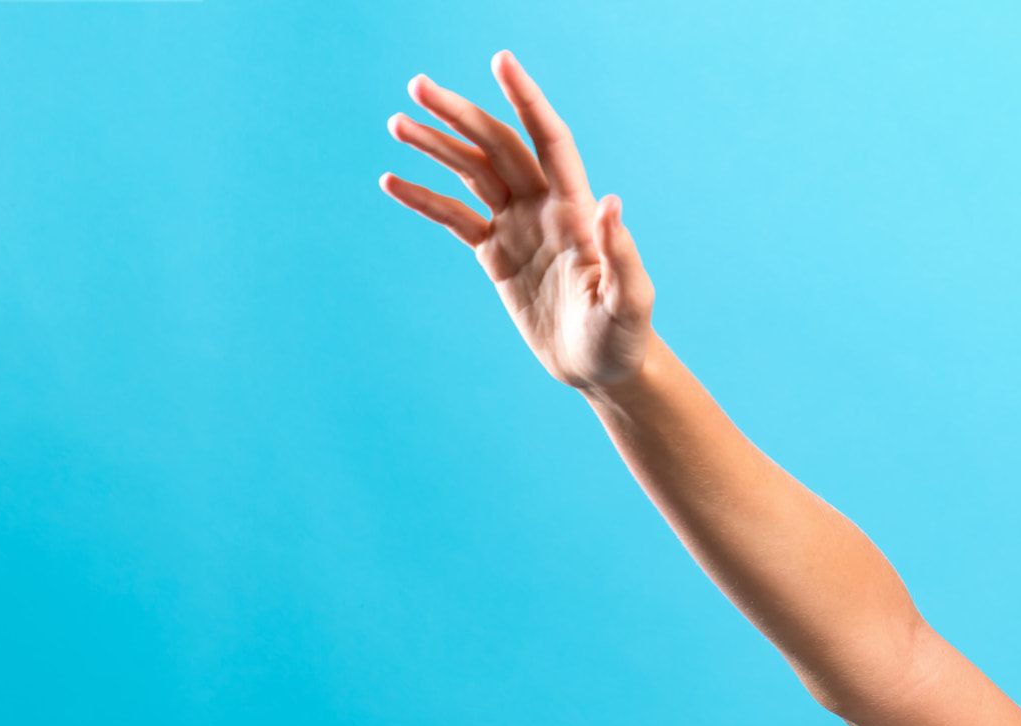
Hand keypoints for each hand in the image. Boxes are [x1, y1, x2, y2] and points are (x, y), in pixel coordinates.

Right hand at [381, 51, 654, 388]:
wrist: (601, 369)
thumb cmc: (622, 337)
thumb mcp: (629, 301)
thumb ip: (621, 253)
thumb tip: (610, 201)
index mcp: (575, 209)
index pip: (549, 140)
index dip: (526, 99)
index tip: (500, 60)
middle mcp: (544, 208)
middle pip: (497, 146)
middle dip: (459, 114)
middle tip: (417, 87)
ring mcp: (517, 228)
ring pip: (471, 173)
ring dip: (436, 146)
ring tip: (396, 123)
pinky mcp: (496, 254)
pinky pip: (454, 217)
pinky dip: (424, 198)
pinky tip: (392, 180)